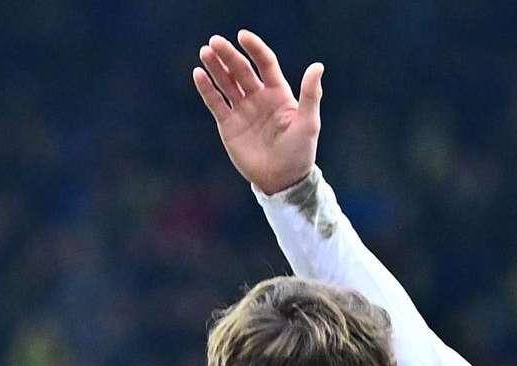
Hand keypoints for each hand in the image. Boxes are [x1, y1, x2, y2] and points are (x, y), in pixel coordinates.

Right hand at [193, 30, 322, 197]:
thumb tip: (317, 65)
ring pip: (226, 82)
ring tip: (205, 52)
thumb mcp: (308, 122)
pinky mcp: (228, 124)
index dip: (254, 48)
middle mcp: (258, 97)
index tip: (242, 36)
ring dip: (215, 67)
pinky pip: (215, 103)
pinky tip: (198, 74)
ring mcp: (242, 109)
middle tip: (215, 42)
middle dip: (228, 55)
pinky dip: (207, 89)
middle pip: (241, 70)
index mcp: (278, 92)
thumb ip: (310, 94)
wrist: (282, 180)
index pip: (264, 62)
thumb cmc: (300, 152)